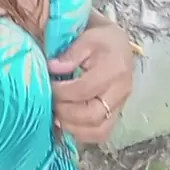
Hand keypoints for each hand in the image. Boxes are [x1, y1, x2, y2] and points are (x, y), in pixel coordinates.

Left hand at [48, 22, 133, 143]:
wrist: (115, 44)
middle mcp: (122, 90)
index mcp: (115, 68)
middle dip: (65, 112)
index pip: (84, 89)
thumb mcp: (86, 36)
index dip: (61, 91)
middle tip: (49, 102)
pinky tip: (66, 121)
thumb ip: (71, 52)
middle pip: (92, 115)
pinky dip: (81, 132)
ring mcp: (121, 105)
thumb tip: (53, 68)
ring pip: (98, 130)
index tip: (47, 84)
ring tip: (55, 113)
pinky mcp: (116, 114)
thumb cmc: (98, 38)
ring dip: (71, 126)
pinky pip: (100, 134)